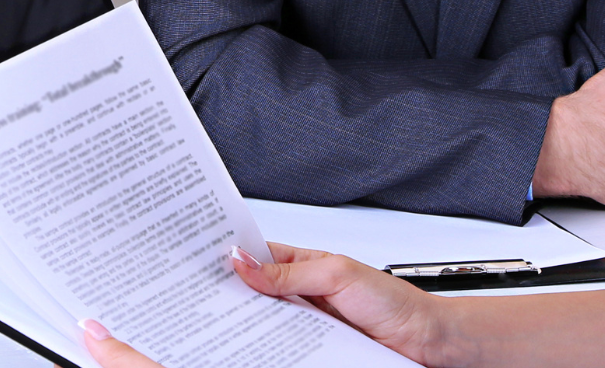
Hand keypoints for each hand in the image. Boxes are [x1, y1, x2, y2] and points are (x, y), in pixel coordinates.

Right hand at [81, 244, 442, 366]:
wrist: (429, 345)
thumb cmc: (395, 303)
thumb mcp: (338, 273)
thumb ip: (289, 271)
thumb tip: (240, 261)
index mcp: (294, 266)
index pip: (245, 255)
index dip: (214, 251)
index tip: (181, 249)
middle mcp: (290, 296)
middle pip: (238, 294)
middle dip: (207, 293)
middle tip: (174, 292)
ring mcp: (294, 328)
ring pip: (249, 327)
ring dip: (226, 326)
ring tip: (194, 324)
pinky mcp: (302, 356)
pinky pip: (268, 351)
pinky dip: (251, 351)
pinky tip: (233, 352)